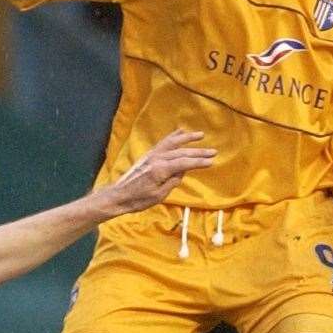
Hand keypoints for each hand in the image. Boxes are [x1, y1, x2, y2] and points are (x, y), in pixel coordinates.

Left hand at [99, 129, 214, 216]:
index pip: (184, 163)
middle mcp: (156, 158)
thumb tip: (183, 171)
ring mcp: (151, 155)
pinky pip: (163, 143)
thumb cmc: (138, 200)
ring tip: (200, 135)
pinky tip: (180, 132)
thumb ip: (172, 182)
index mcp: (160, 170)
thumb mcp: (159, 195)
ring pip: (172, 143)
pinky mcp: (148, 155)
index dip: (199, 162)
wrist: (118, 196)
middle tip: (213, 151)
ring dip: (187, 138)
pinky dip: (172, 136)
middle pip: (181, 152)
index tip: (211, 161)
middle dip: (198, 152)